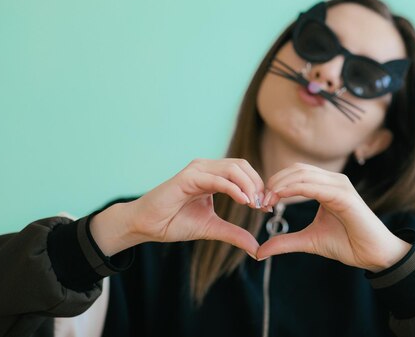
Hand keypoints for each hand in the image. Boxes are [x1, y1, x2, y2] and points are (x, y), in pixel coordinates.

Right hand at [90, 158, 266, 257]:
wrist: (147, 225)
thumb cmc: (174, 222)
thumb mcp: (212, 228)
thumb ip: (234, 234)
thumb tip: (256, 249)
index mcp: (212, 175)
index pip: (243, 171)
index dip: (258, 186)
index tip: (267, 208)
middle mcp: (206, 168)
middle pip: (242, 166)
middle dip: (257, 185)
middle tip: (264, 206)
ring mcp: (197, 169)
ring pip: (233, 168)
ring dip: (249, 186)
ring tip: (255, 204)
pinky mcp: (188, 177)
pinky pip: (217, 178)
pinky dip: (234, 188)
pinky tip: (244, 201)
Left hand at [257, 163, 411, 271]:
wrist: (373, 254)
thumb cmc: (347, 243)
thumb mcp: (309, 241)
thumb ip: (285, 241)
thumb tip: (260, 251)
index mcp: (326, 186)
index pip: (295, 173)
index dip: (276, 183)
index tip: (262, 202)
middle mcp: (334, 181)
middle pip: (296, 169)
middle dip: (275, 181)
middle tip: (261, 201)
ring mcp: (340, 186)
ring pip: (303, 174)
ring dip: (281, 184)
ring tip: (267, 200)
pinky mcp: (344, 196)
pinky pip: (314, 186)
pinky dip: (294, 189)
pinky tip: (280, 197)